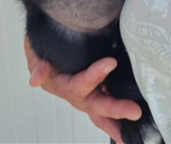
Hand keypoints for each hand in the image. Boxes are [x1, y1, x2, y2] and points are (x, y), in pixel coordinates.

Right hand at [24, 37, 141, 142]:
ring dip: (119, 119)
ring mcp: (90, 94)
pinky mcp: (99, 89)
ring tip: (135, 130)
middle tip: (135, 111)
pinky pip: (109, 103)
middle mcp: (78, 94)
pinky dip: (118, 116)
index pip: (78, 85)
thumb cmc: (44, 48)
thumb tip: (36, 79)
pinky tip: (133, 126)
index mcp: (62, 85)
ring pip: (104, 110)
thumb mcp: (36, 52)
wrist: (50, 41)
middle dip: (115, 109)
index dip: (94, 76)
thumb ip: (38, 64)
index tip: (111, 62)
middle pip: (97, 104)